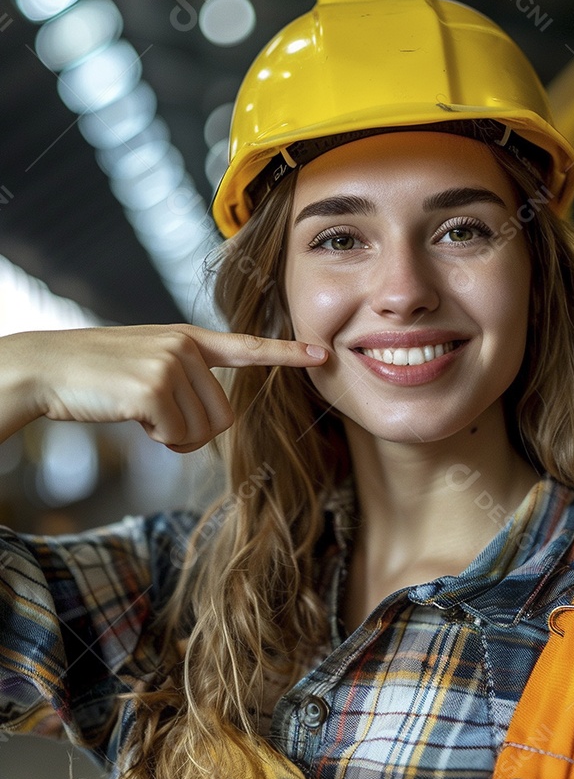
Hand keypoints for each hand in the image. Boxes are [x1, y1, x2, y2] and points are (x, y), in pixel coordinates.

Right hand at [16, 324, 326, 453]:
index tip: (321, 354)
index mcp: (188, 339)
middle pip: (224, 417)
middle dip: (192, 431)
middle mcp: (186, 346)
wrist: (48, 368)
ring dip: (172, 437)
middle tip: (155, 418)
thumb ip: (184, 377)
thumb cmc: (98, 375)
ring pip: (202, 431)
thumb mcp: (148, 362)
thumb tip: (214, 421)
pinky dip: (157, 439)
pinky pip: (178, 437)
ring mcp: (171, 364)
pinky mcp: (155, 387)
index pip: (247, 347)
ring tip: (139, 411)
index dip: (286, 354)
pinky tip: (131, 415)